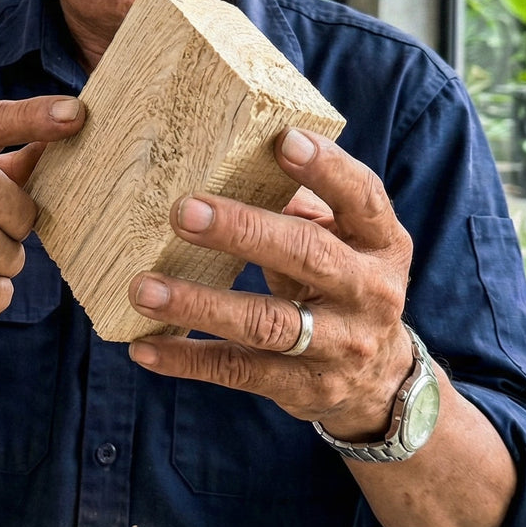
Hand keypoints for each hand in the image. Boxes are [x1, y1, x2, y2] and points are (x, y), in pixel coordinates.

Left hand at [127, 128, 415, 440]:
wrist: (379, 380)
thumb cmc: (344, 284)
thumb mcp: (344, 242)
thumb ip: (302, 207)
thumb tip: (235, 166)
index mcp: (381, 244)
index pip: (363, 198)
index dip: (327, 169)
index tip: (283, 140)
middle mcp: (368, 293)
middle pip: (307, 256)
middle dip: (243, 232)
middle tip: (183, 212)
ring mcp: (337, 345)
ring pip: (266, 323)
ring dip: (199, 304)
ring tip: (144, 287)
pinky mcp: (302, 386)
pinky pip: (239, 371)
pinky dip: (188, 359)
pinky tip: (145, 347)